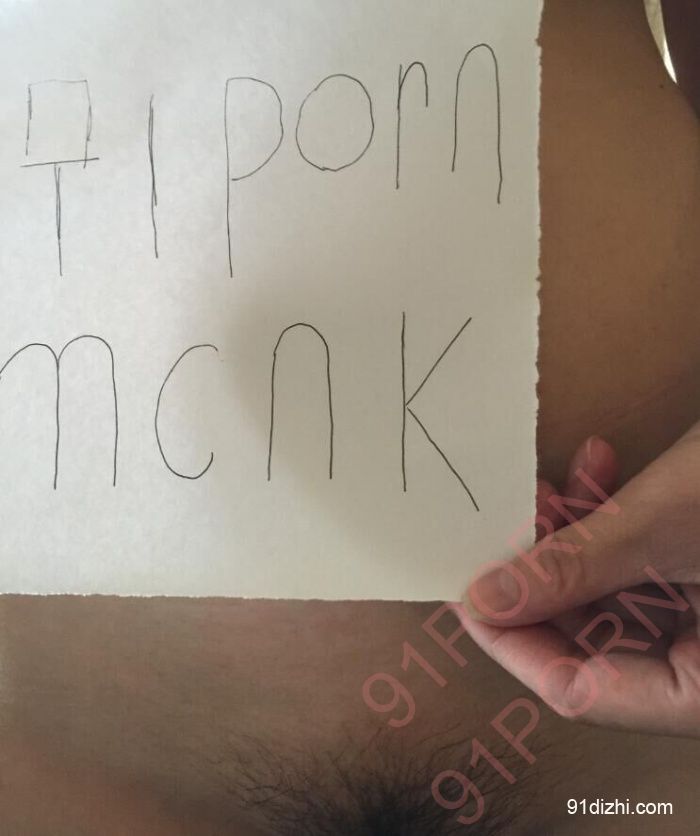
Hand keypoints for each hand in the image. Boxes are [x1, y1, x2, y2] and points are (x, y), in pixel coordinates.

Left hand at [462, 427, 699, 736]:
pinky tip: (598, 466)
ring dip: (571, 537)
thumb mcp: (663, 526)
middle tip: (502, 527)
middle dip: (539, 574)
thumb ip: (573, 569)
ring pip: (606, 595)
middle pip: (585, 639)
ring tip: (550, 484)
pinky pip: (638, 566)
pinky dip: (611, 520)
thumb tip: (485, 600)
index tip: (464, 596)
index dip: (512, 643)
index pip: (580, 692)